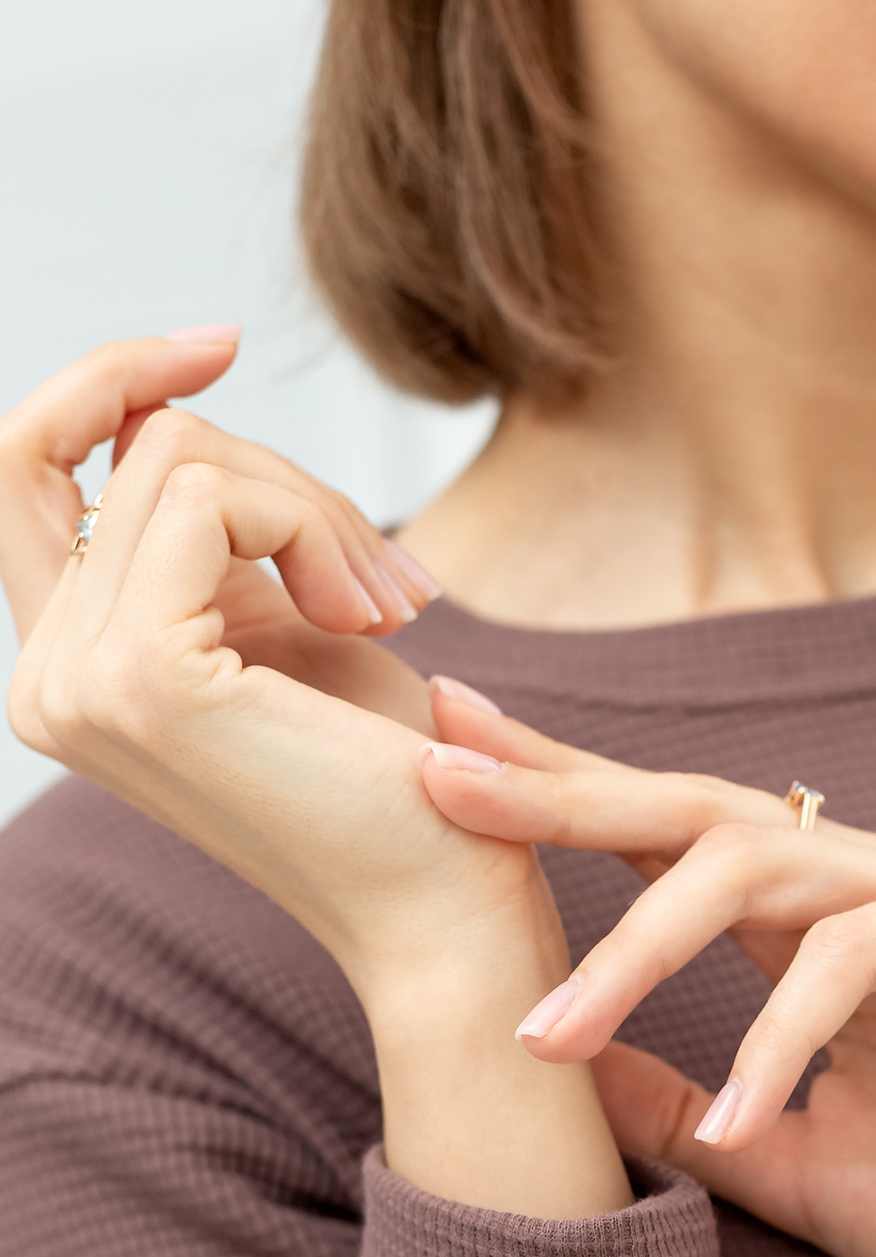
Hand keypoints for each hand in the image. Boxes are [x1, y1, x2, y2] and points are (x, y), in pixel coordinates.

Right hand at [0, 334, 531, 994]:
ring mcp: (78, 685)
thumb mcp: (290, 620)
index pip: (30, 465)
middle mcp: (46, 683)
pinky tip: (372, 623)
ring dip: (320, 512)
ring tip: (390, 611)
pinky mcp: (141, 679)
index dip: (110, 380)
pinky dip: (315, 529)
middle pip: (129, 448)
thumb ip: (211, 530)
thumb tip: (160, 404)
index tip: (220, 345)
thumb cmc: (402, 780)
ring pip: (180, 458)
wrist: (451, 912)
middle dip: (280, 476)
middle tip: (390, 585)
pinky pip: (212, 495)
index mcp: (70, 670)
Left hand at [422, 697, 875, 1256]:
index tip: (439, 772)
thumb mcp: (800, 1169)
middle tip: (434, 778)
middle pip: (695, 818)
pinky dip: (782, 1034)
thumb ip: (689, 1112)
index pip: (671, 848)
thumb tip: (563, 1074)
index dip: (558, 804)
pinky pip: (862, 957)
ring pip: (763, 871)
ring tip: (540, 1034)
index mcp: (825, 934)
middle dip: (560, 796)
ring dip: (639, 949)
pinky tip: (734, 1117)